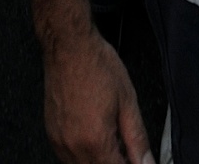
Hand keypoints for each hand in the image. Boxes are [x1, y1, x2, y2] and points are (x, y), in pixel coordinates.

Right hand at [44, 29, 152, 163]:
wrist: (68, 45)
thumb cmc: (96, 65)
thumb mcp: (128, 101)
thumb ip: (138, 139)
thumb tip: (147, 163)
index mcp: (95, 141)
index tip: (136, 160)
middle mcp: (73, 147)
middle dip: (116, 162)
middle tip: (126, 149)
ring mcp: (59, 142)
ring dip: (100, 161)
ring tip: (113, 140)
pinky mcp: (52, 135)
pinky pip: (69, 159)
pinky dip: (85, 156)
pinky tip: (95, 138)